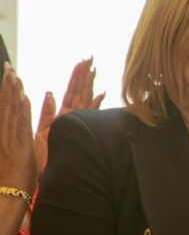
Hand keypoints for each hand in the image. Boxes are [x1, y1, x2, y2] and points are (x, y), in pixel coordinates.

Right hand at [0, 66, 36, 192]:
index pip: (2, 109)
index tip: (7, 77)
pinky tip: (23, 96)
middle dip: (7, 86)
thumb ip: (7, 141)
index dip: (4, 92)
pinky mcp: (20, 147)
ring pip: (11, 111)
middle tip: (9, 67)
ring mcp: (9, 140)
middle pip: (4, 105)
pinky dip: (21, 109)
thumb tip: (8, 133)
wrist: (5, 197)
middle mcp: (2, 135)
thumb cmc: (6, 181)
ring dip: (13, 91)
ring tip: (15, 75)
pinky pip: (20, 124)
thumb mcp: (6, 156)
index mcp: (0, 136)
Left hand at [34, 58, 104, 177]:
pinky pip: (87, 113)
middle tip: (90, 59)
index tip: (82, 62)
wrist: (47, 175)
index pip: (70, 91)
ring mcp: (76, 123)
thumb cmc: (42, 158)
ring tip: (94, 69)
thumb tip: (50, 93)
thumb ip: (47, 112)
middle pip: (79, 91)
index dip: (76, 76)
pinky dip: (95, 103)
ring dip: (89, 84)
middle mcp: (71, 117)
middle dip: (84, 75)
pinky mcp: (77, 130)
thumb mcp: (40, 132)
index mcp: (61, 115)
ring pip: (84, 99)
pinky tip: (102, 93)